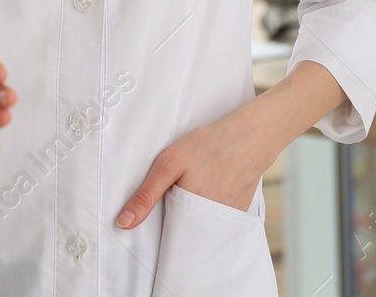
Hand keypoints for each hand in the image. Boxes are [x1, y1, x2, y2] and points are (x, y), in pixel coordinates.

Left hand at [116, 113, 270, 227]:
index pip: (170, 239)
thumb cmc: (208, 144)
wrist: (251, 136)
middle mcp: (211, 222)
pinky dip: (211, 211)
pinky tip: (212, 188)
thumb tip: (124, 223)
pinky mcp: (239, 212)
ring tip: (198, 187)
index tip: (161, 216)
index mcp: (190, 213)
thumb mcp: (169, 163)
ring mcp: (228, 219)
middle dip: (178, 222)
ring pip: (202, 228)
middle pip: (186, 235)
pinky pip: (218, 221)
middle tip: (182, 192)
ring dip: (195, 216)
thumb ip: (146, 194)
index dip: (162, 229)